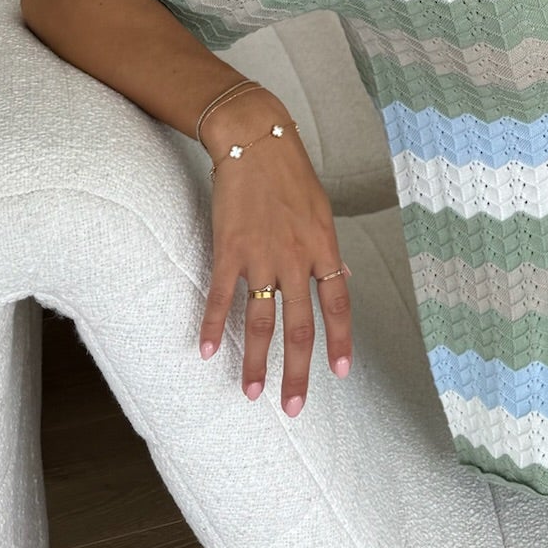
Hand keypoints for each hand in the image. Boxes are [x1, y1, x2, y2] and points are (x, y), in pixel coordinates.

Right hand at [197, 91, 354, 412]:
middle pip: (300, 327)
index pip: (338, 305)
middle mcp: (296, 258)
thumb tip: (341, 282)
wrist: (255, 140)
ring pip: (261, 322)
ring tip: (252, 393)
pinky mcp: (229, 250)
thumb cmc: (290, 173)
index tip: (340, 374)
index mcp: (324, 247)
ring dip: (256, 362)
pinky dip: (213, 326)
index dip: (340, 341)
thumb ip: (327, 251)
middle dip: (298, 371)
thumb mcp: (321, 211)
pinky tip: (206, 350)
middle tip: (294, 407)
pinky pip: (221, 297)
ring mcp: (261, 256)